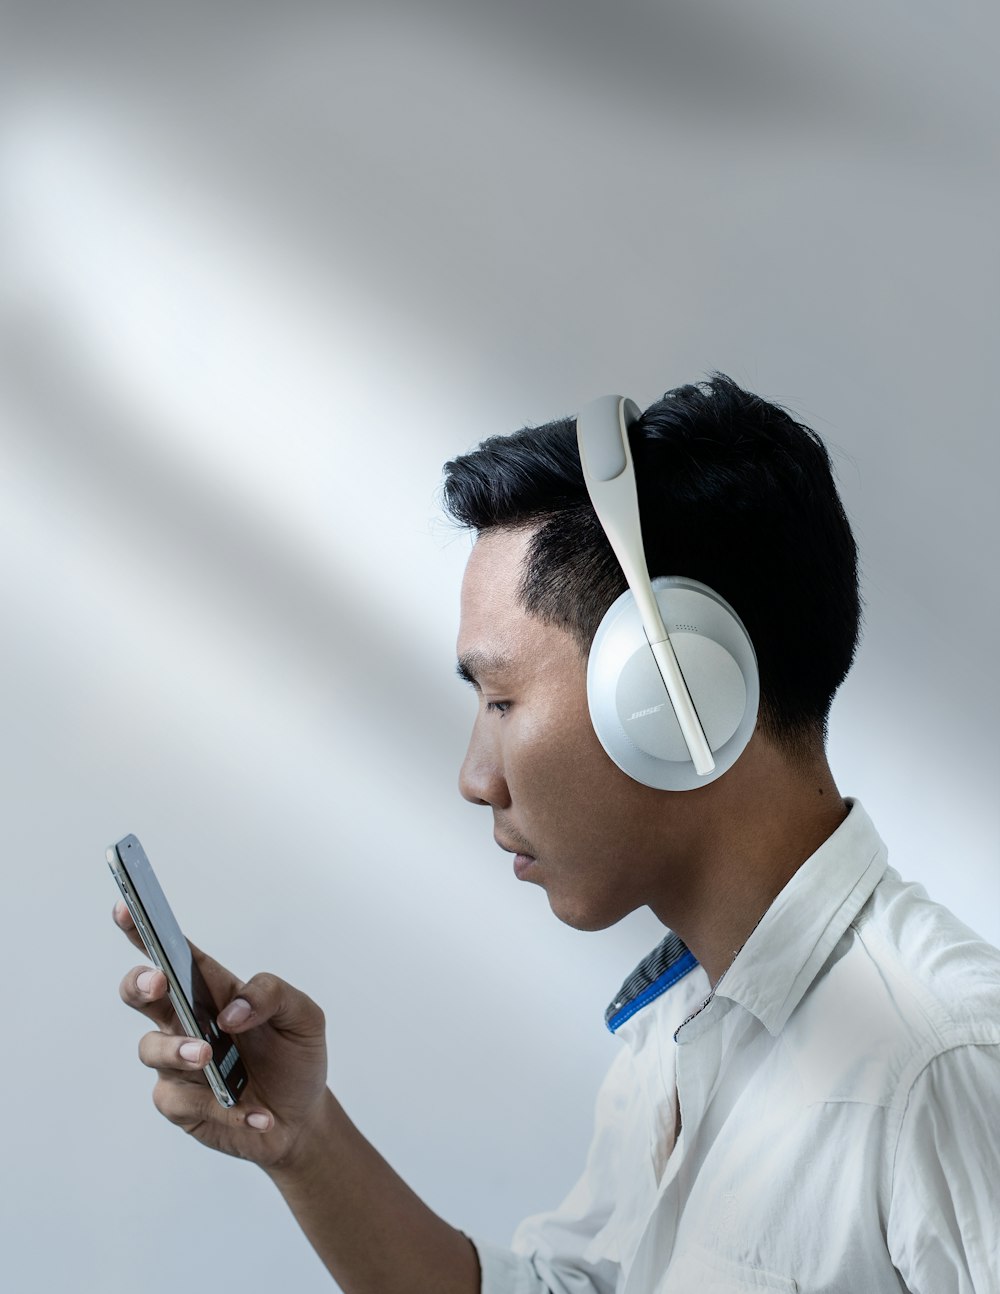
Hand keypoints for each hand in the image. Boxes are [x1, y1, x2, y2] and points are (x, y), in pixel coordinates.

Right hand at [114, 901, 328, 1171]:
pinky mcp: (180, 1104)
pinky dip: (222, 1107)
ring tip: (208, 1056)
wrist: (301, 1116)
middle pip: (141, 993)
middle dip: (140, 983)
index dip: (144, 930)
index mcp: (213, 990)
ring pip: (151, 1048)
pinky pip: (182, 1101)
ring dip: (177, 1050)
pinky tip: (254, 1113)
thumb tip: (230, 1011)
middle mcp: (186, 1022)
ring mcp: (177, 1063)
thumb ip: (272, 996)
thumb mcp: (303, 1016)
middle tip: (158, 982)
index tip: (127, 908)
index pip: (174, 954)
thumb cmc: (295, 1056)